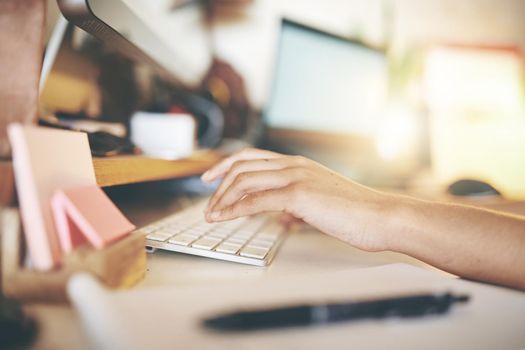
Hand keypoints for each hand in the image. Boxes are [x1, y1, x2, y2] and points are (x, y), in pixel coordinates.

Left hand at [202, 148, 393, 251]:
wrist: (381, 216)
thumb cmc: (355, 211)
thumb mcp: (321, 200)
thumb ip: (298, 202)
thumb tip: (283, 214)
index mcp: (298, 164)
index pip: (253, 156)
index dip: (227, 164)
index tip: (211, 177)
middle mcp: (294, 165)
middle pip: (243, 165)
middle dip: (219, 183)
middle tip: (206, 200)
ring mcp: (297, 177)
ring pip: (245, 180)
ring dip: (222, 198)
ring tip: (211, 214)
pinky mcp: (300, 194)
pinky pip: (256, 200)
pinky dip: (233, 209)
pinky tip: (223, 218)